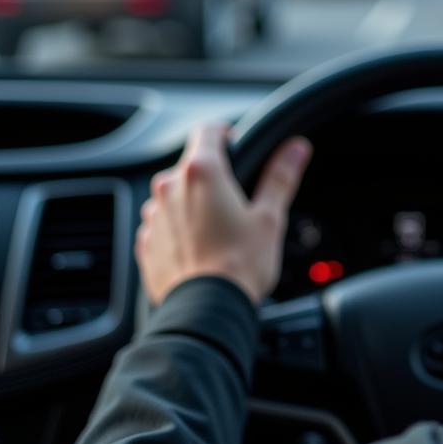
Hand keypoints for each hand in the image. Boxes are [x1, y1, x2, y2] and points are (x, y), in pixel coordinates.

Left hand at [136, 123, 311, 305]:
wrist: (204, 312)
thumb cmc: (239, 265)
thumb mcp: (270, 217)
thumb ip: (281, 176)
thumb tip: (296, 149)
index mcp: (202, 172)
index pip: (207, 131)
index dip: (224, 133)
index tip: (235, 142)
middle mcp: (170, 188)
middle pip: (191, 164)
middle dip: (212, 174)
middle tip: (236, 198)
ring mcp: (153, 216)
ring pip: (174, 195)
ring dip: (192, 202)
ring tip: (218, 228)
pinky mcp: (146, 243)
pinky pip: (162, 224)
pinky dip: (179, 228)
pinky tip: (200, 247)